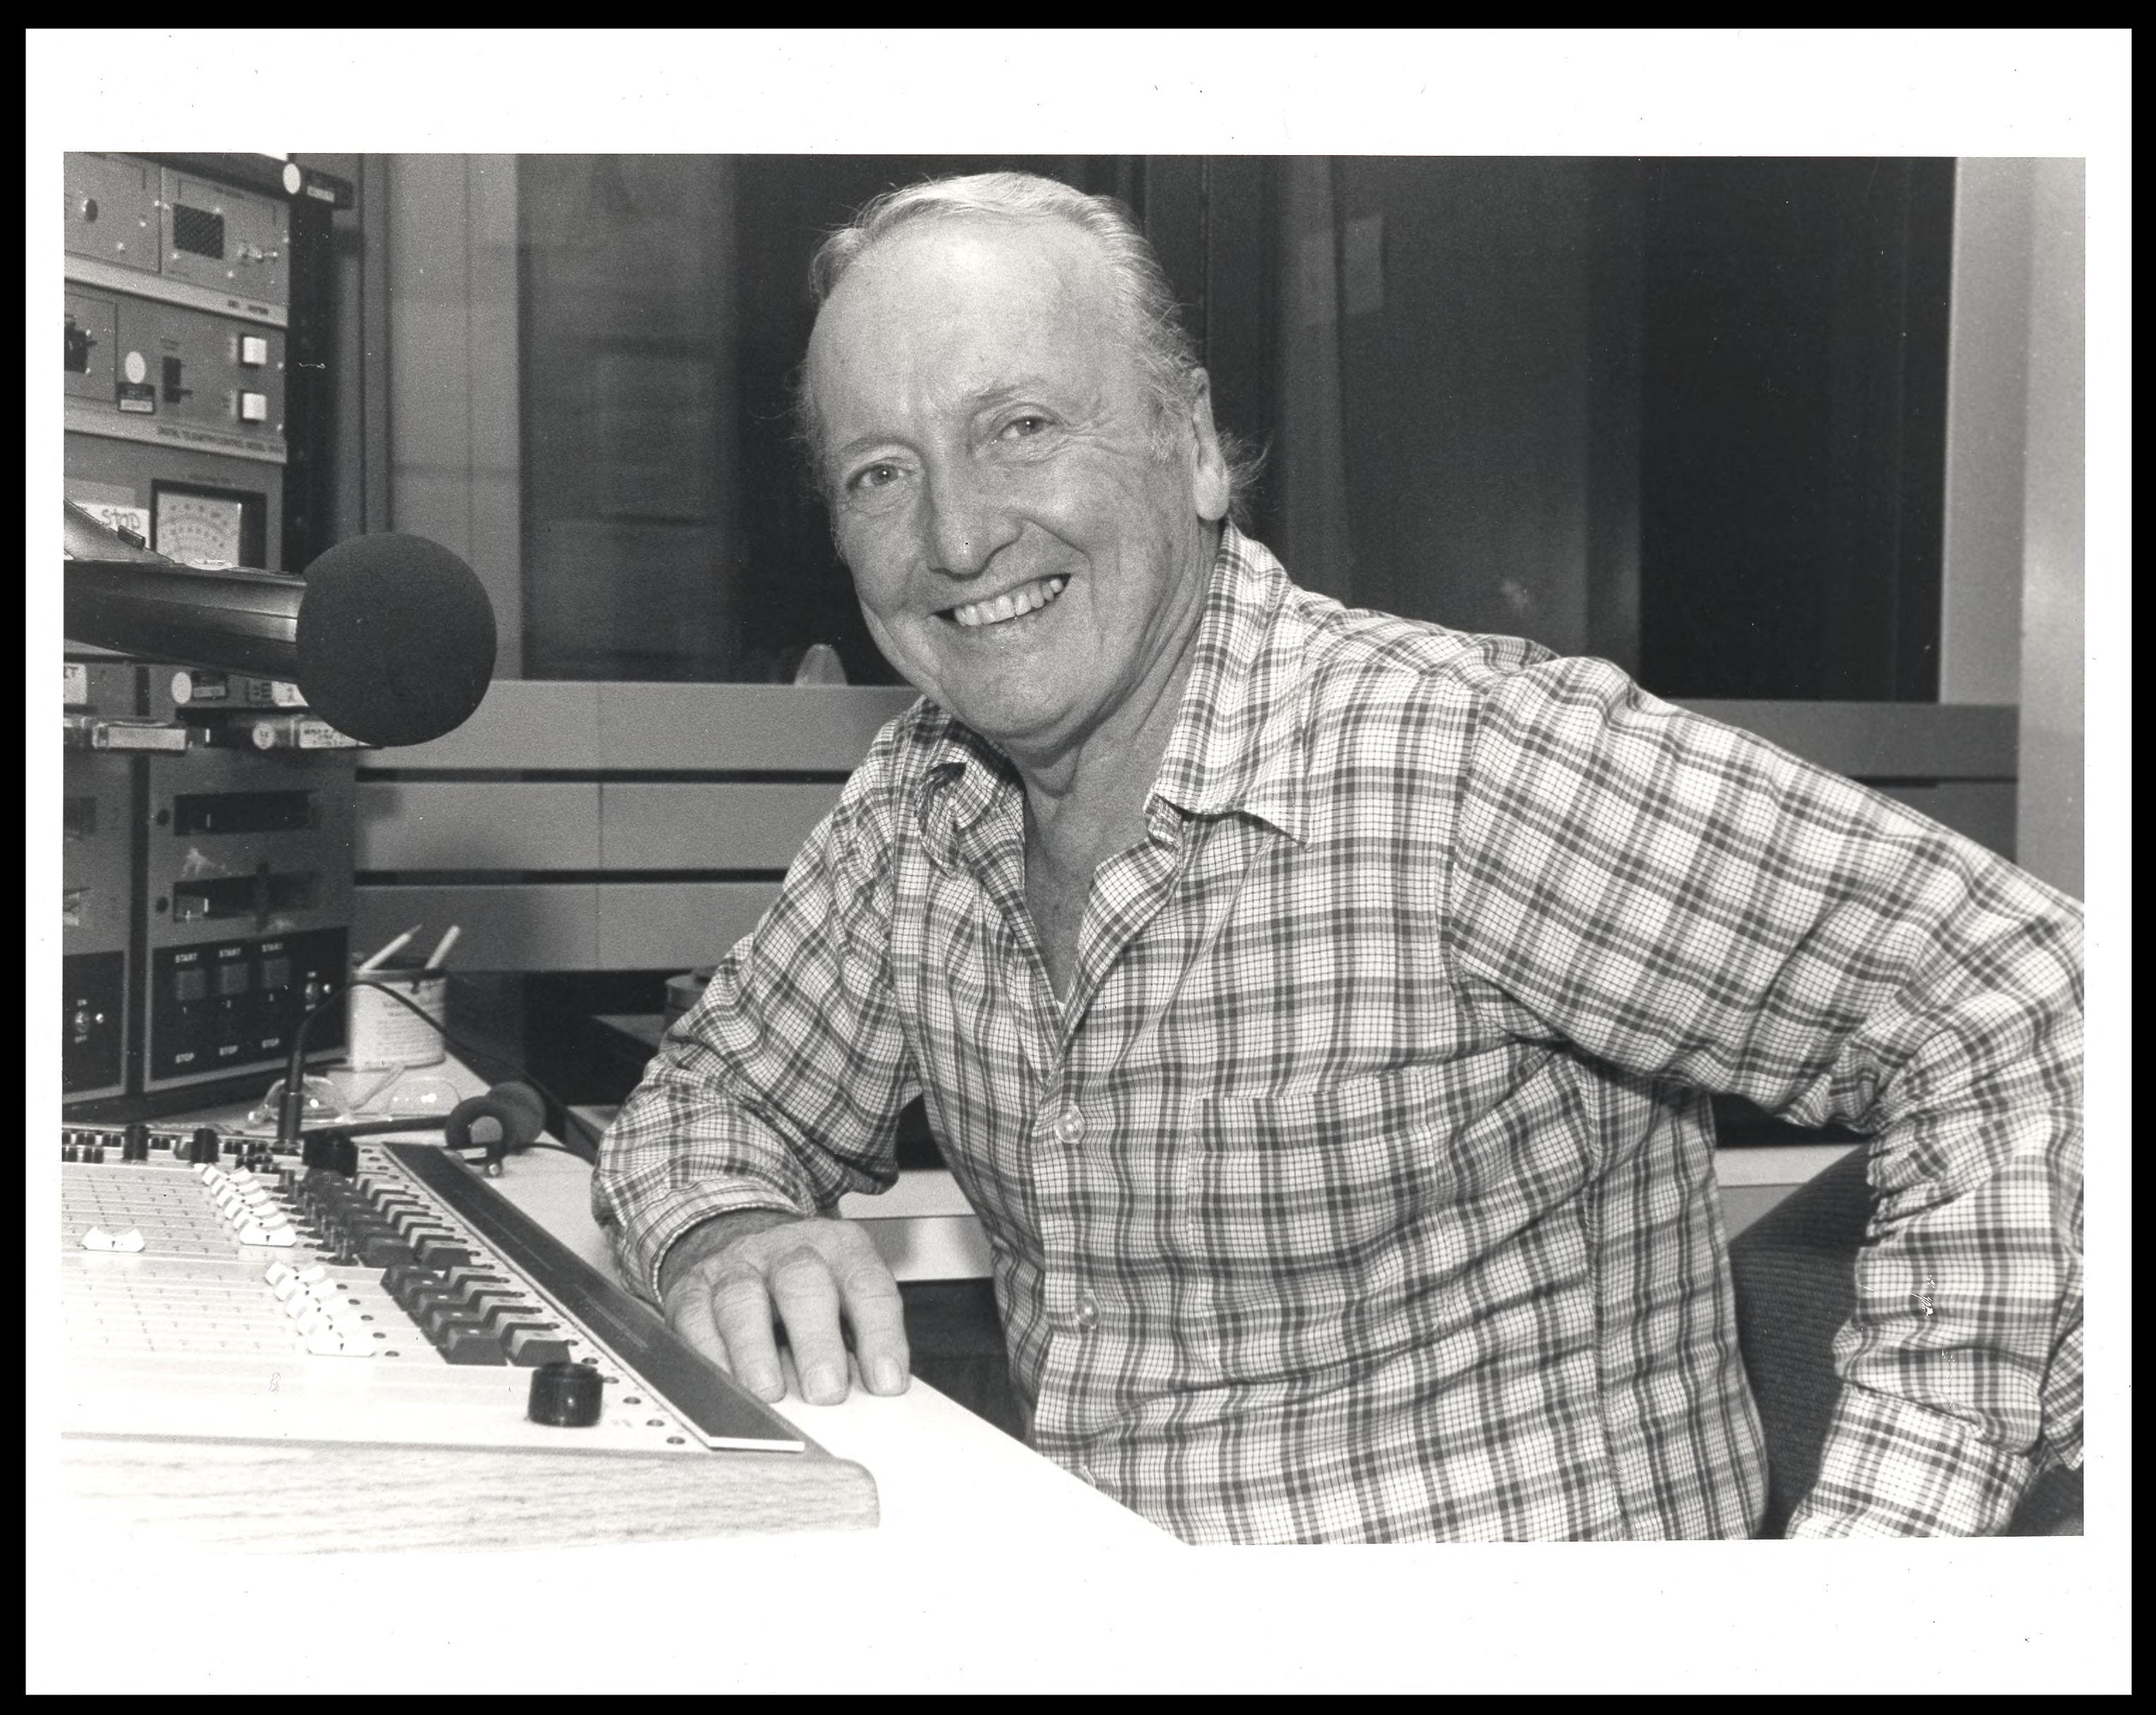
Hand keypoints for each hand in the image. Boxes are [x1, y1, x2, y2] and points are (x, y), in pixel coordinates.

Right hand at [659, 1208, 909, 1405]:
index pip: (866, 1285)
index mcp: (840, 1248)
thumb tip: (871, 1395)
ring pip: (742, 1298)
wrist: (741, 1237)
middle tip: (826, 1391)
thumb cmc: (805, 1286)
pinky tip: (725, 1382)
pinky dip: (710, 1355)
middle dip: (817, 1341)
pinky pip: (696, 1318)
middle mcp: (788, 1250)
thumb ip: (860, 1341)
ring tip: (770, 1393)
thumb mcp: (846, 1299)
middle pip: (802, 1282)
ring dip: (757, 1351)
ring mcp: (737, 1266)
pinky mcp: (693, 1289)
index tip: (886, 1381)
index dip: (880, 1334)